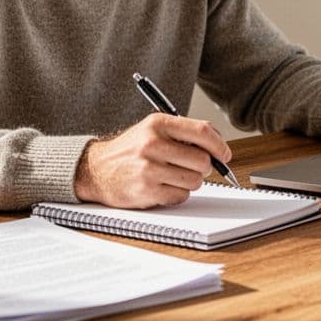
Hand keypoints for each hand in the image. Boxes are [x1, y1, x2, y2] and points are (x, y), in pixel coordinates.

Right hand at [73, 113, 233, 207]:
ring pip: (195, 180)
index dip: (220, 145)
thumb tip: (219, 144)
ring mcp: (149, 168)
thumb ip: (184, 132)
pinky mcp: (146, 191)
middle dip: (205, 167)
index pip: (202, 132)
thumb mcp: (153, 129)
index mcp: (158, 124)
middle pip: (202, 159)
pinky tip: (164, 186)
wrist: (96, 170)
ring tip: (175, 176)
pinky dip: (178, 194)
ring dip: (191, 182)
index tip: (225, 154)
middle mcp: (153, 144)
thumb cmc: (130, 150)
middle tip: (195, 167)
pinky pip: (181, 196)